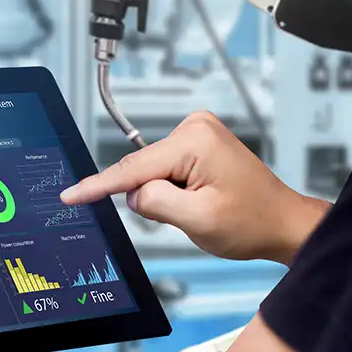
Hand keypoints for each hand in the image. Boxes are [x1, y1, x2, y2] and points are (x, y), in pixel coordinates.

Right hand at [61, 111, 328, 263]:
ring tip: (201, 206)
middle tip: (187, 214)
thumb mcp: (197, 220)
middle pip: (142, 170)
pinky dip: (172, 190)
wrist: (281, 223)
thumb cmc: (252, 221)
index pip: (132, 168)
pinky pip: (163, 171)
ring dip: (165, 196)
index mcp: (195, 141)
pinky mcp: (197, 144)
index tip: (70, 195)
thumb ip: (154, 203)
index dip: (98, 186)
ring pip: (151, 173)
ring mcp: (197, 134)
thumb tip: (132, 193)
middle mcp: (195, 128)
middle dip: (152, 197)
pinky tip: (199, 198)